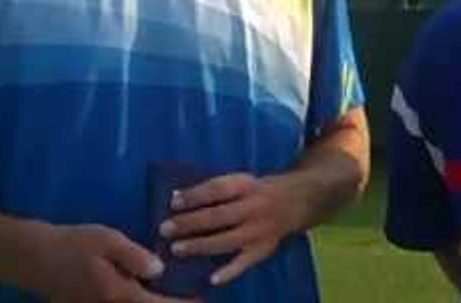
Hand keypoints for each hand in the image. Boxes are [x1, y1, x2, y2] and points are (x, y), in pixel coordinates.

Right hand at [35, 223, 198, 302]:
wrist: (35, 258)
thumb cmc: (73, 244)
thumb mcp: (106, 240)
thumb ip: (135, 257)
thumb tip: (161, 271)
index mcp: (119, 294)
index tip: (203, 300)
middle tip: (193, 297)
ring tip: (175, 294)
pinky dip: (139, 301)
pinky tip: (148, 290)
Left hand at [159, 173, 301, 286]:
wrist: (295, 201)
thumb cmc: (256, 190)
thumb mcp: (240, 180)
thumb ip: (214, 189)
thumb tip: (178, 198)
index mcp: (246, 185)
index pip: (218, 189)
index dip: (195, 196)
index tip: (173, 202)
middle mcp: (254, 207)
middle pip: (219, 216)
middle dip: (190, 223)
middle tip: (165, 229)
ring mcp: (259, 230)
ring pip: (227, 241)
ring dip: (200, 246)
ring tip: (176, 249)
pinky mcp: (264, 249)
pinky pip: (245, 263)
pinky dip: (229, 272)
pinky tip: (211, 279)